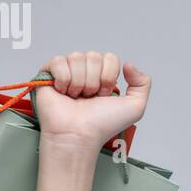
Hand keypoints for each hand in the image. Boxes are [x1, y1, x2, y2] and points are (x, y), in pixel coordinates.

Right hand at [33, 51, 150, 148]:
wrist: (79, 134)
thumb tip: (128, 64)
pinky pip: (58, 61)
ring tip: (76, 97)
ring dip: (80, 82)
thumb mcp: (135, 107)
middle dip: (94, 80)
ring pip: (77, 57)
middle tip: (89, 98)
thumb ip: (142, 83)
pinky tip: (63, 92)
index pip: (110, 58)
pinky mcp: (48, 74)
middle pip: (94, 56)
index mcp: (102, 76)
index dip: (108, 77)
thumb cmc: (102, 124)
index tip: (104, 95)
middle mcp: (85, 72)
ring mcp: (67, 72)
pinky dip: (63, 79)